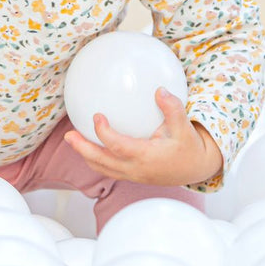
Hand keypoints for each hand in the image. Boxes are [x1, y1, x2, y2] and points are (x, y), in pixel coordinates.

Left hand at [63, 87, 223, 186]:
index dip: (103, 133)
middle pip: (101, 162)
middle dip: (82, 149)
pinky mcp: (132, 175)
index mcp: (146, 157)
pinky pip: (109, 168)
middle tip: (68, 136)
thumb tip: (159, 90)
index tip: (96, 116)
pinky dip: (96, 158)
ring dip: (85, 155)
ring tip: (73, 140)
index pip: (117, 147)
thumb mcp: (184, 126)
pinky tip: (91, 144)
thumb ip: (172, 108)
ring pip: (102, 168)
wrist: (196, 168)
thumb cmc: (189, 147)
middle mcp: (136, 169)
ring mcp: (133, 175)